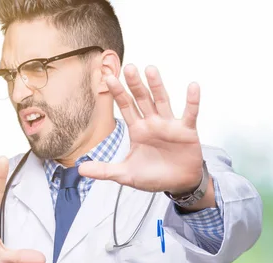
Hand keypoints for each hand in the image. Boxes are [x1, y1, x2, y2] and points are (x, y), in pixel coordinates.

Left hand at [79, 65, 203, 194]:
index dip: (118, 92)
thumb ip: (105, 170)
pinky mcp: (187, 130)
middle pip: (142, 99)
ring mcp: (170, 125)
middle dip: (135, 84)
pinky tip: (192, 86)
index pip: (126, 107)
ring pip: (162, 101)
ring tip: (151, 70)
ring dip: (157, 86)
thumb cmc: (155, 176)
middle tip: (128, 67)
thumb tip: (80, 169)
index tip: (108, 77)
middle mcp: (153, 123)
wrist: (179, 184)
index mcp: (138, 130)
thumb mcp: (127, 175)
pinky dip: (192, 101)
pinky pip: (190, 113)